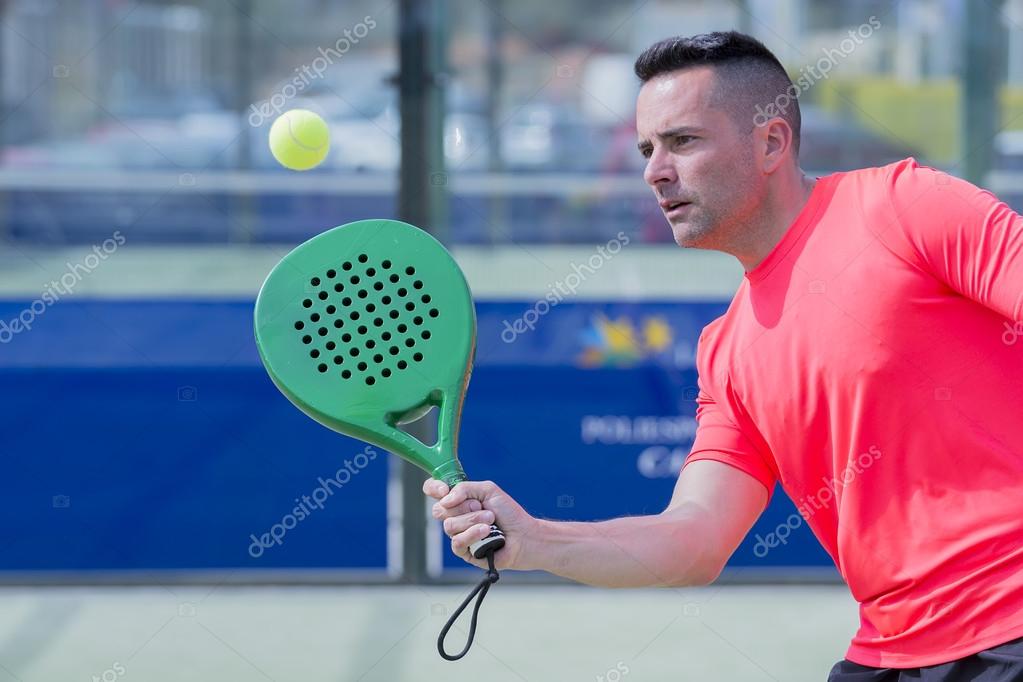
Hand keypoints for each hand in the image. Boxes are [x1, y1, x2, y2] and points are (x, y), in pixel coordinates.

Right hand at [422, 478, 537, 570]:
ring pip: (449, 526)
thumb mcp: (488, 490)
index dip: (433, 488)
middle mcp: (455, 517)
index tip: (443, 490)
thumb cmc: (508, 512)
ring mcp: (458, 534)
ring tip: (491, 521)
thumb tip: (445, 500)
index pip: (433, 491)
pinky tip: (487, 532)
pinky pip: (457, 542)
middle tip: (481, 507)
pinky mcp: (464, 551)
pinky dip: (473, 534)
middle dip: (462, 507)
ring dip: (473, 520)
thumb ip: (464, 488)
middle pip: (438, 510)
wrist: (524, 535)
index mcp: (459, 500)